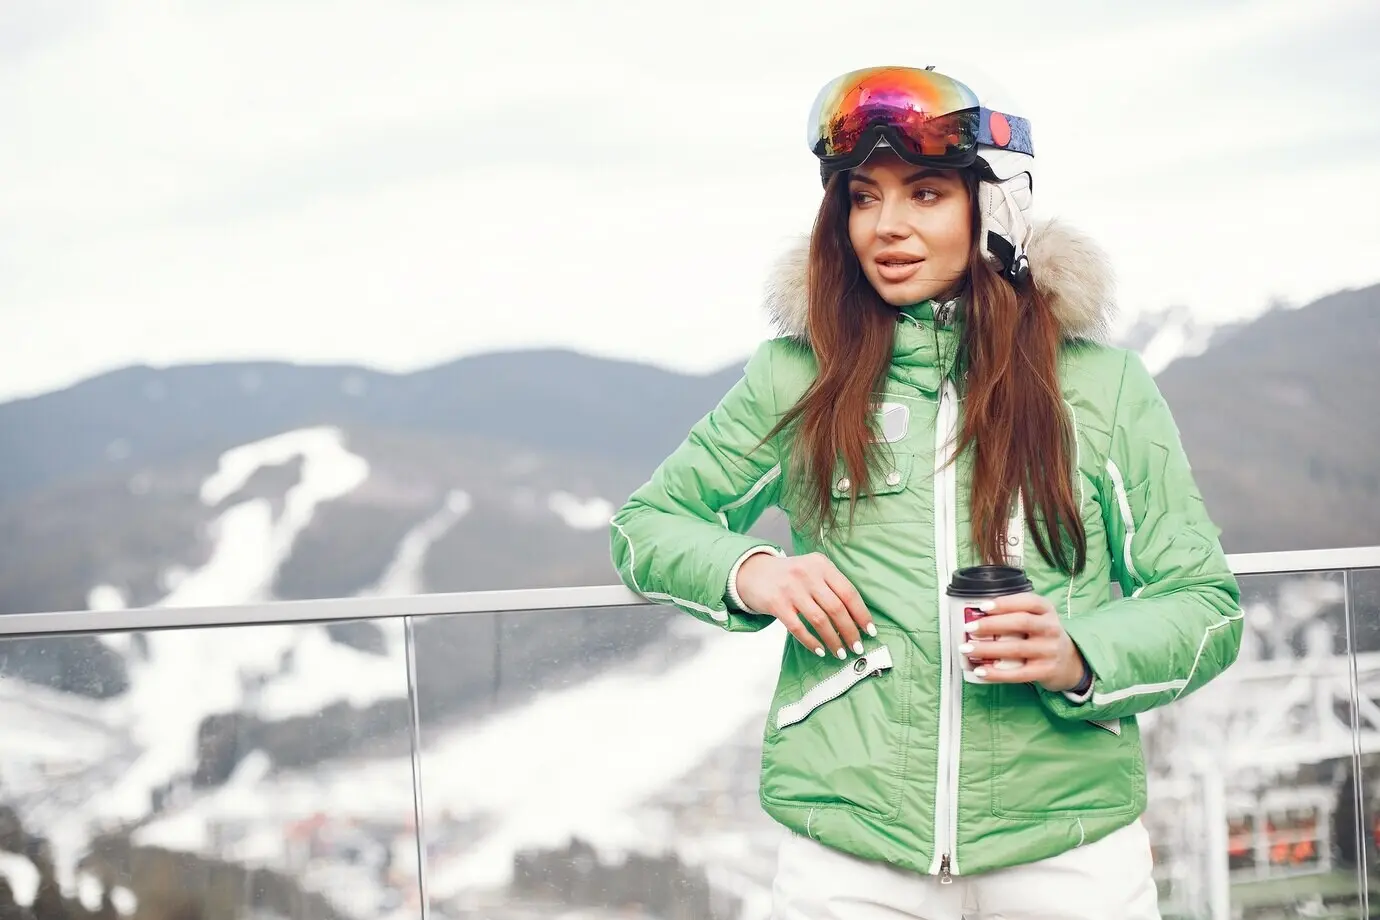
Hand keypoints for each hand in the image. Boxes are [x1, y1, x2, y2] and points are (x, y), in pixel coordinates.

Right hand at [736, 552, 875, 659]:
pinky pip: (798, 628)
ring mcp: (790, 588)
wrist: (753, 572)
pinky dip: (811, 641)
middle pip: (836, 608)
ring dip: (833, 640)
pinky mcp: (776, 603)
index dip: (861, 614)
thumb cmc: (789, 576)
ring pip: (819, 620)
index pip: (848, 592)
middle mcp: (807, 574)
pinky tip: (819, 650)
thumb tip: (857, 618)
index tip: (870, 631)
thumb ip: (831, 586)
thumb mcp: (812, 570)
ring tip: (840, 652)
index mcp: (821, 565)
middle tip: (857, 647)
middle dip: (850, 631)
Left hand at [960, 592, 1087, 691]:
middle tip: (969, 628)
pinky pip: (1018, 674)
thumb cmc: (1042, 635)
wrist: (1070, 662)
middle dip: (992, 624)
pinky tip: (980, 671)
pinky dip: (997, 673)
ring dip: (988, 649)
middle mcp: (1051, 628)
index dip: (1005, 603)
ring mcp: (1049, 650)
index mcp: (1047, 610)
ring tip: (967, 649)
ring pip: (1016, 648)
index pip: (1028, 602)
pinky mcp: (1046, 671)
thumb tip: (976, 615)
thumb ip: (1015, 613)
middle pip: (1021, 622)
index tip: (983, 606)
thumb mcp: (1038, 618)